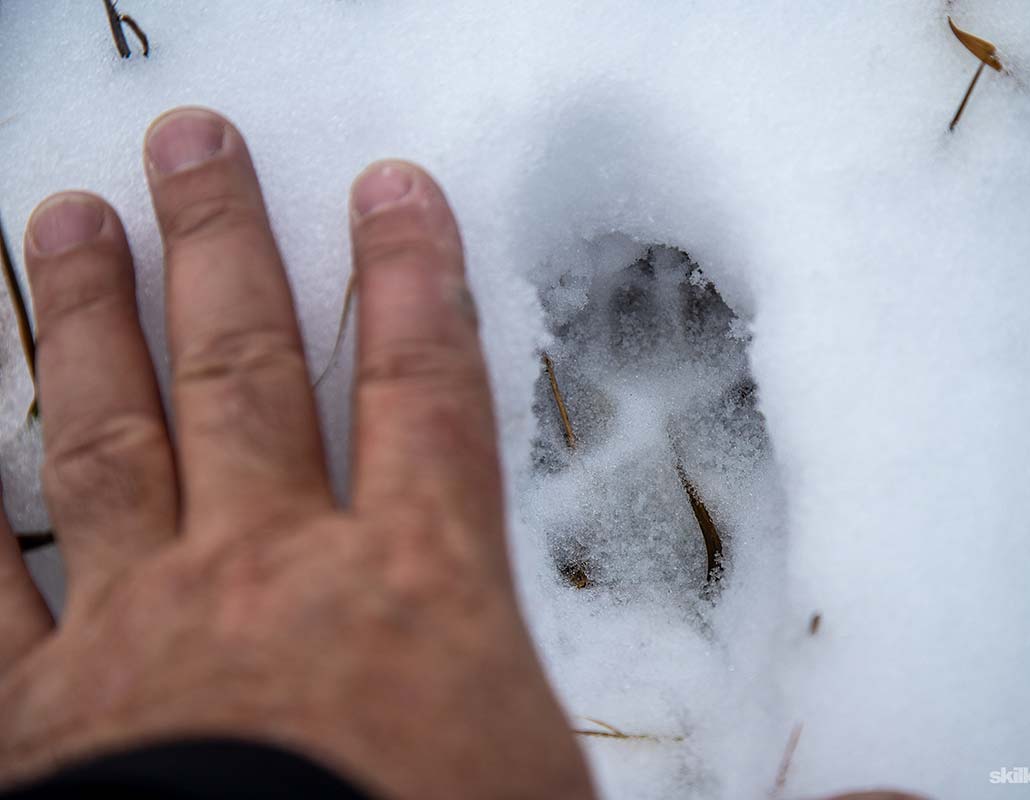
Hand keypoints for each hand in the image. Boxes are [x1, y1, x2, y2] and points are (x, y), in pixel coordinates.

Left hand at [0, 107, 593, 799]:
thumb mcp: (534, 774)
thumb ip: (515, 690)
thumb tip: (529, 694)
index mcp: (412, 585)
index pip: (421, 393)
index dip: (411, 281)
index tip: (390, 194)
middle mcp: (269, 571)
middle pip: (248, 372)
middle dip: (226, 247)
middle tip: (195, 148)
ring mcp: (143, 624)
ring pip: (112, 435)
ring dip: (90, 319)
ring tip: (69, 221)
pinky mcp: (36, 707)